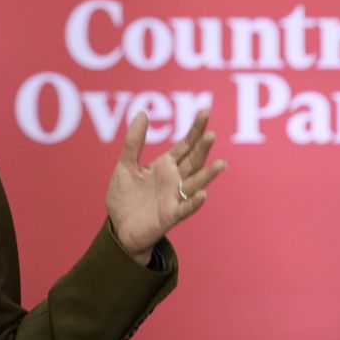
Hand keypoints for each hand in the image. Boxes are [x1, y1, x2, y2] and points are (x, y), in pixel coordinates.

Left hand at [105, 110, 226, 264]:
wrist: (118, 227)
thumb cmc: (125, 197)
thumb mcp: (125, 165)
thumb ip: (134, 142)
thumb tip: (143, 113)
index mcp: (164, 166)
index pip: (185, 145)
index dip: (195, 130)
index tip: (205, 112)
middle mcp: (174, 180)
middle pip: (193, 161)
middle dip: (202, 149)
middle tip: (211, 134)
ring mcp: (174, 198)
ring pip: (195, 183)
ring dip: (208, 175)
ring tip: (221, 164)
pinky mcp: (169, 216)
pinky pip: (184, 209)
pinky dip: (193, 202)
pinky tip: (202, 194)